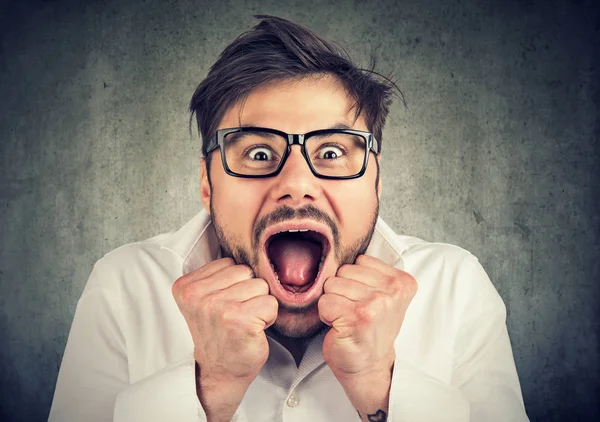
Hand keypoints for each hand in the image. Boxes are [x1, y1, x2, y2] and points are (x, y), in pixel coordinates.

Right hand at [172, 258, 277, 420]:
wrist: (217, 374)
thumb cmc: (216, 336)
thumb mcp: (203, 301)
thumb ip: (216, 277)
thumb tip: (249, 253)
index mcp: (186, 287)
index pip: (229, 263)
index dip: (234, 284)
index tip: (224, 306)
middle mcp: (198, 296)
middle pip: (246, 272)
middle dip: (248, 292)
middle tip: (236, 316)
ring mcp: (218, 307)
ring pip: (260, 286)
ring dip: (259, 305)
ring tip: (244, 322)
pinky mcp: (239, 320)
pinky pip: (271, 303)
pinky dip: (268, 318)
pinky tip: (253, 330)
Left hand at [318, 254, 416, 378]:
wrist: (369, 366)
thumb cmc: (371, 330)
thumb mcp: (383, 295)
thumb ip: (372, 273)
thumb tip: (343, 250)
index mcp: (402, 282)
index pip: (360, 260)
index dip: (355, 280)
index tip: (365, 301)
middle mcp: (392, 291)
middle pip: (344, 270)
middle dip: (342, 291)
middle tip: (354, 312)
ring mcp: (376, 303)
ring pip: (332, 284)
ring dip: (334, 303)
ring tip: (348, 319)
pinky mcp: (357, 317)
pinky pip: (325, 301)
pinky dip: (326, 315)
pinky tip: (340, 326)